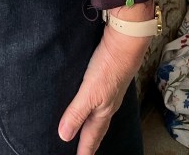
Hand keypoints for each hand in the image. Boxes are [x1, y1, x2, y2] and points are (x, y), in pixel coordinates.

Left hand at [58, 27, 149, 153]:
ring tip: (86, 130)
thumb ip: (76, 113)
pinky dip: (93, 105)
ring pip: (99, 114)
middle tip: (84, 151)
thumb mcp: (89, 93)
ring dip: (92, 123)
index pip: (92, 136)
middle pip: (98, 128)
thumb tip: (64, 136)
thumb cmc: (107, 69)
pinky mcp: (107, 78)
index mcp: (103, 112)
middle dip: (90, 140)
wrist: (124, 44)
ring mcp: (109, 91)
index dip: (84, 149)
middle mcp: (107, 105)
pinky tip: (90, 100)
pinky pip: (99, 99)